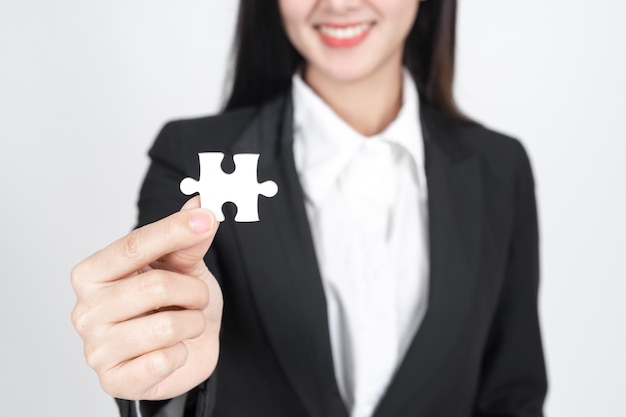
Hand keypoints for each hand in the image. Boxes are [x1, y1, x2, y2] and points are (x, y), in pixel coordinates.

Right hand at [71, 197, 222, 400]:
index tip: (207, 218)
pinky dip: (181, 353)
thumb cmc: (177, 306)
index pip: (134, 245)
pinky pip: (164, 361)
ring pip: (166, 326)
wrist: (186, 351)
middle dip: (193, 291)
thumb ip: (188, 240)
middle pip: (156, 286)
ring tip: (185, 324)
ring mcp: (96, 348)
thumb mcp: (185, 267)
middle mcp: (85, 309)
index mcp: (93, 273)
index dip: (175, 230)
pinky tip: (173, 350)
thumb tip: (199, 205)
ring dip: (192, 323)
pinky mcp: (113, 380)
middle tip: (197, 298)